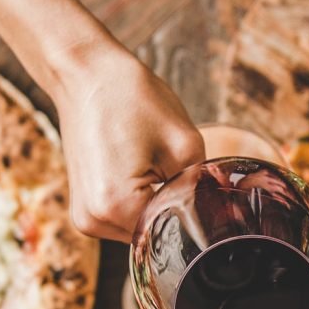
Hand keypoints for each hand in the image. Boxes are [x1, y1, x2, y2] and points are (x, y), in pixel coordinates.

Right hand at [52, 42, 204, 239]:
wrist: (83, 72)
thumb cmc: (130, 97)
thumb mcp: (184, 142)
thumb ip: (204, 186)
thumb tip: (225, 216)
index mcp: (116, 205)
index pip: (174, 233)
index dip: (199, 216)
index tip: (212, 197)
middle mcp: (95, 220)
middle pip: (156, 235)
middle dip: (177, 212)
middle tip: (182, 172)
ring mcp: (85, 218)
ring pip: (142, 229)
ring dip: (158, 208)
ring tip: (158, 167)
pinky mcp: (85, 208)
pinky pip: (126, 219)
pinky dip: (141, 202)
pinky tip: (143, 171)